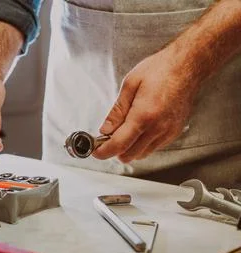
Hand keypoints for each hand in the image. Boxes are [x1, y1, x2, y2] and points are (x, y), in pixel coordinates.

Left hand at [92, 46, 199, 162]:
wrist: (187, 66)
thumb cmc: (160, 69)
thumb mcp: (130, 85)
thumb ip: (117, 111)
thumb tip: (105, 129)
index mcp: (144, 115)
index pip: (119, 144)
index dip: (104, 152)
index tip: (97, 152)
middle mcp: (158, 128)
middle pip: (130, 154)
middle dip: (115, 150)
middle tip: (107, 139)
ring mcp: (168, 132)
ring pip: (142, 154)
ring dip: (129, 148)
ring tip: (123, 132)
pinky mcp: (175, 132)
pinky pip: (154, 147)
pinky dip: (142, 144)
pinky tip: (139, 129)